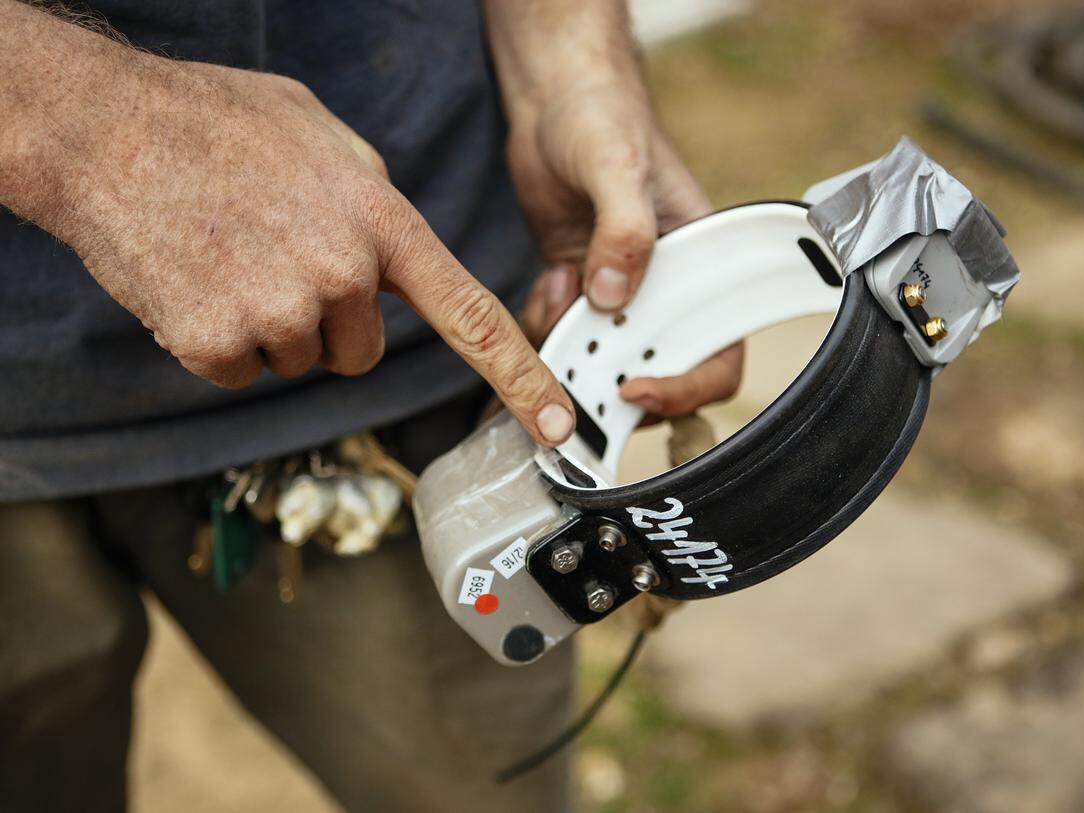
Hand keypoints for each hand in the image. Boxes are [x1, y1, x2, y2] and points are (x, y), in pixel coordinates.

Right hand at [3, 31, 574, 444]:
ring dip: (267, 324)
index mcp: (382, 223)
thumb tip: (395, 252)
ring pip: (295, 360)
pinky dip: (216, 339)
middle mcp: (343, 275)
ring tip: (228, 254)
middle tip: (273, 256)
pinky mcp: (217, 342)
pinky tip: (196, 279)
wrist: (105, 130)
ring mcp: (279, 311)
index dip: (521, 380)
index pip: (472, 318)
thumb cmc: (217, 123)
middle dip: (325, 321)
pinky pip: (238, 370)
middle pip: (358, 353)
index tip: (559, 427)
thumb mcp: (326, 138)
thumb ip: (375, 202)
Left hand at [511, 80, 742, 417]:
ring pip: (603, 356)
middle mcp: (666, 284)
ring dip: (572, 347)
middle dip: (615, 377)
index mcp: (702, 263)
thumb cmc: (603, 116)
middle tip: (576, 365)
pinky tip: (549, 279)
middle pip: (658, 366)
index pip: (718, 349)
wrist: (553, 98)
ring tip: (558, 293)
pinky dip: (548, 322)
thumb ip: (624, 232)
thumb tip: (613, 297)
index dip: (686, 385)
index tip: (635, 389)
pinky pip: (565, 332)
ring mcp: (620, 287)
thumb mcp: (619, 166)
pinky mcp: (580, 283)